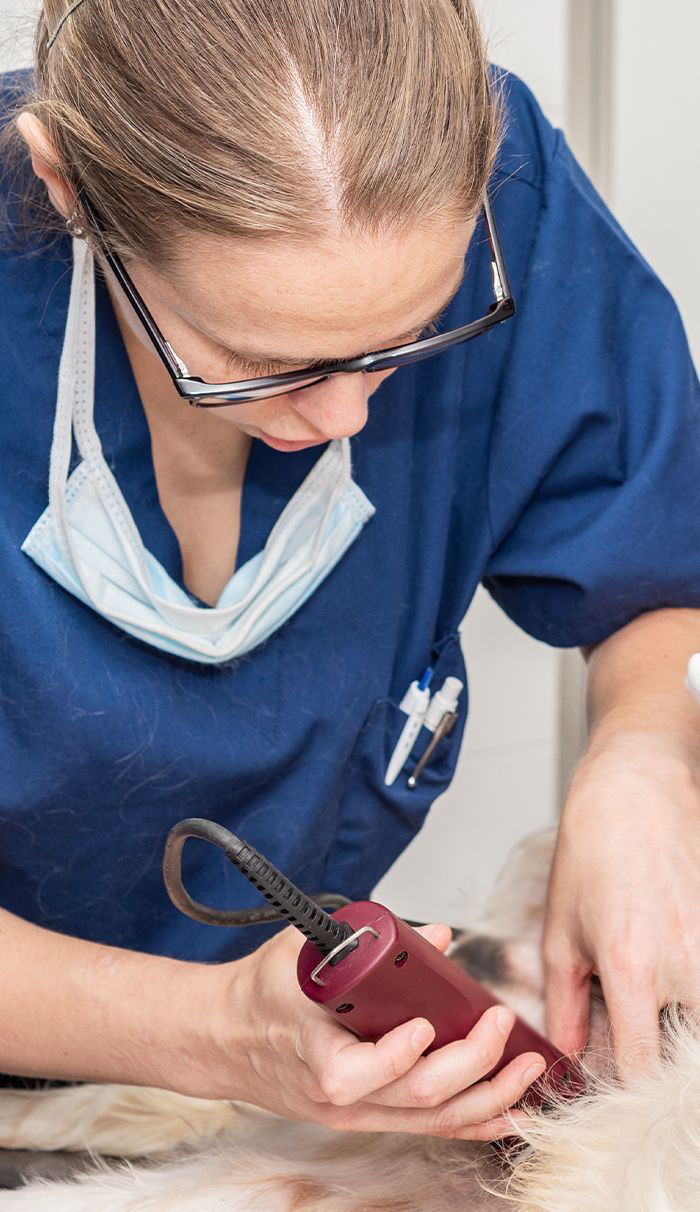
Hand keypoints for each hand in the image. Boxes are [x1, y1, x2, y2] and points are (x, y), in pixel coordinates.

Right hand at [194, 921, 544, 1139]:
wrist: (225, 1039)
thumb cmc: (262, 993)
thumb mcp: (300, 952)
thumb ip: (361, 939)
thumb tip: (436, 936)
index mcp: (312, 1053)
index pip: (355, 1074)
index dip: (396, 1056)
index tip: (426, 1025)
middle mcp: (338, 1096)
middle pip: (413, 1098)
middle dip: (471, 1064)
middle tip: (501, 1022)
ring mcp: (358, 1114)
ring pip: (433, 1121)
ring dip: (490, 1097)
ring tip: (530, 1068)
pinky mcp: (372, 1118)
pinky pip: (433, 1128)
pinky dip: (478, 1122)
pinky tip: (514, 1111)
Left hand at [543, 731, 699, 1077]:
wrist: (636, 790)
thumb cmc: (592, 852)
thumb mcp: (561, 931)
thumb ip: (565, 1003)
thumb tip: (570, 1054)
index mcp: (633, 969)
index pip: (642, 1067)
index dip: (627, 1089)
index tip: (615, 1083)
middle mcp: (686, 964)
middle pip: (691, 1058)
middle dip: (667, 1065)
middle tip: (641, 1045)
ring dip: (687, 1026)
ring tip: (658, 1007)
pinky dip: (695, 991)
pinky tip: (674, 976)